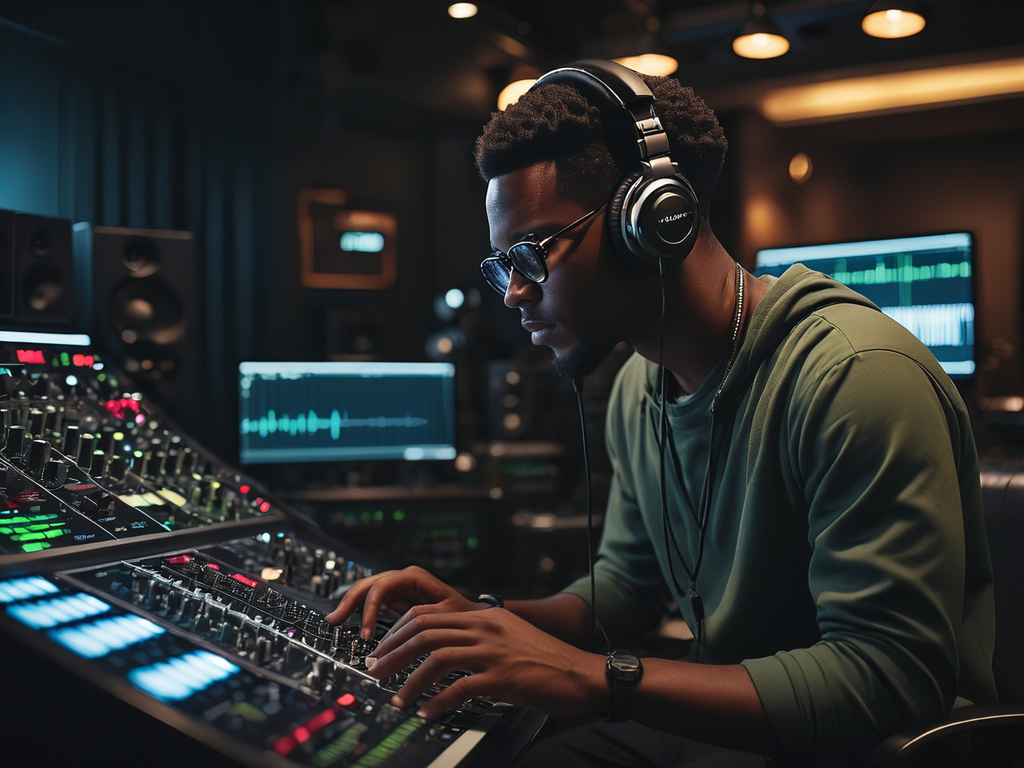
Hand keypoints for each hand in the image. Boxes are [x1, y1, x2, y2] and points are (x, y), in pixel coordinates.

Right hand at [324, 565, 482, 638]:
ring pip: (366, 592)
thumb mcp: (444, 615)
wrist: (473, 616)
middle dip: (349, 602)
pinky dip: (360, 612)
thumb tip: (400, 633)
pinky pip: (372, 603)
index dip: (369, 609)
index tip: (367, 634)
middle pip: (367, 585)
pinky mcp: (395, 600)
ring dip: (350, 606)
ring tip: (336, 621)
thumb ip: (422, 619)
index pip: (381, 587)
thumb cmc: (463, 614)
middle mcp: (402, 579)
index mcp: (413, 577)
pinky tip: (351, 624)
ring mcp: (397, 588)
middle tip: (334, 621)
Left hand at [364, 606, 605, 719]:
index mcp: (483, 615)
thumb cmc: (545, 660)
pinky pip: (462, 687)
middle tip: (375, 672)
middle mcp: (486, 627)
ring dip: (410, 680)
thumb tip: (441, 649)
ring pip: (437, 658)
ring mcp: (495, 650)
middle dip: (393, 653)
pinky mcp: (504, 676)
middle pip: (425, 632)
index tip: (382, 650)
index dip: (398, 633)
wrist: (582, 674)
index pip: (428, 614)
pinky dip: (439, 701)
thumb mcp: (507, 636)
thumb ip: (477, 636)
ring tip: (396, 698)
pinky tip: (428, 712)